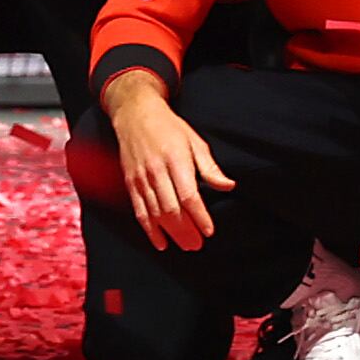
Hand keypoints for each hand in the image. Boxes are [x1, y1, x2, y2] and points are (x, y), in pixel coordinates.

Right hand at [107, 83, 230, 250]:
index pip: (189, 196)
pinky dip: (149, 229)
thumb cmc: (169, 127)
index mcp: (176, 159)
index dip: (199, 216)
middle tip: (197, 245)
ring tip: (185, 245)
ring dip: (170, 233)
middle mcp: (156, 170)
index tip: (209, 231)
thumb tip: (228, 186)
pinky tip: (160, 242)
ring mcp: (141, 178)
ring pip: (155, 213)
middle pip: (171, 209)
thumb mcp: (195, 141)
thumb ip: (210, 167)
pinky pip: (139, 211)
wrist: (135, 113)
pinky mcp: (130, 183)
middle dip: (186, 231)